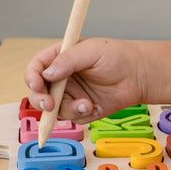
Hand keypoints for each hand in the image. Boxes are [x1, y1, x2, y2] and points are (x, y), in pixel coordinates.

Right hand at [24, 37, 145, 122]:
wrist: (139, 75)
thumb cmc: (117, 56)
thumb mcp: (92, 51)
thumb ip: (69, 60)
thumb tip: (48, 73)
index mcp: (59, 59)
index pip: (36, 68)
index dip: (32, 77)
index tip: (36, 84)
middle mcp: (62, 79)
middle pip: (38, 93)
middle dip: (40, 100)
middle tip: (50, 104)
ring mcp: (71, 95)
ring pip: (55, 110)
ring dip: (68, 109)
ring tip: (87, 104)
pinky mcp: (83, 110)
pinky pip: (73, 118)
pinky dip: (82, 115)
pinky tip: (96, 107)